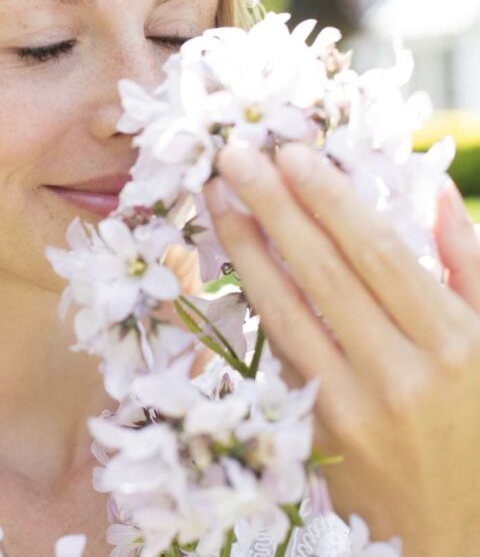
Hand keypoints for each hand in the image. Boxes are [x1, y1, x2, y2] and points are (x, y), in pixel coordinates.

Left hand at [202, 142, 479, 555]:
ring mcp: (354, 404)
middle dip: (273, 206)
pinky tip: (231, 259)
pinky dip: (254, 300)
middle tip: (233, 155)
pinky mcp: (316, 429)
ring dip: (245, 247)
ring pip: (287, 309)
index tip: (290, 153)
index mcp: (456, 342)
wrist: (457, 534)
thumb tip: (432, 192)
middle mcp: (403, 371)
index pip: (378, 252)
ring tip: (217, 197)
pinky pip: (280, 350)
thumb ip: (472, 268)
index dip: (329, 199)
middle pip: (323, 271)